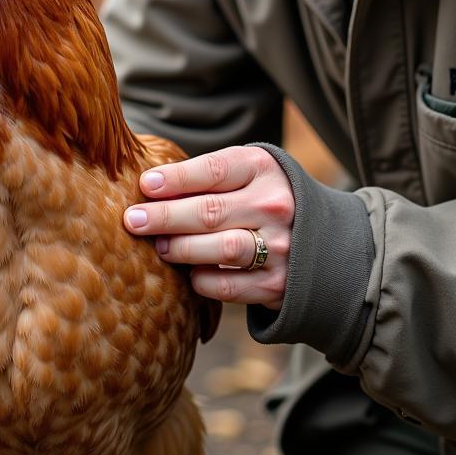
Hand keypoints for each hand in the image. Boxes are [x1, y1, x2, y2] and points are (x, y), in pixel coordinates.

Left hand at [124, 146, 293, 309]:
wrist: (321, 237)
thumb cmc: (260, 196)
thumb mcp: (244, 172)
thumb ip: (204, 177)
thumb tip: (147, 189)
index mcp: (262, 169)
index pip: (213, 171)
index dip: (176, 178)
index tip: (145, 185)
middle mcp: (275, 205)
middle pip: (210, 211)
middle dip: (165, 217)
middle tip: (134, 221)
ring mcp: (280, 245)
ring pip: (222, 248)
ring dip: (182, 248)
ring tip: (159, 247)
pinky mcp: (277, 283)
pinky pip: (230, 285)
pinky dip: (203, 280)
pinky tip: (189, 273)